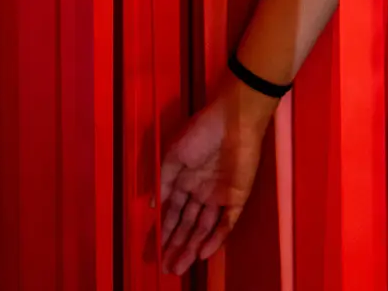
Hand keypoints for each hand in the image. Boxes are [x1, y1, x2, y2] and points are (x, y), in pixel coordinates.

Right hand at [156, 79, 277, 275]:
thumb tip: (150, 205)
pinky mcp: (238, 196)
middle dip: (176, 246)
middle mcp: (201, 191)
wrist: (234, 119)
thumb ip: (163, 181)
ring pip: (204, 228)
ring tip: (179, 267)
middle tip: (166, 268)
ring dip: (191, 247)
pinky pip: (227, 222)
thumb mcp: (174, 156)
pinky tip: (202, 253)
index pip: (172, 212)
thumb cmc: (201, 132)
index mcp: (185, 180)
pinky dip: (215, 239)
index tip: (154, 251)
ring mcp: (219, 195)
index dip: (164, 232)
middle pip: (187, 225)